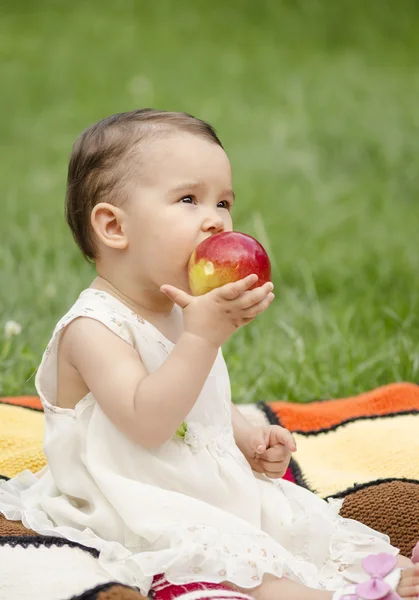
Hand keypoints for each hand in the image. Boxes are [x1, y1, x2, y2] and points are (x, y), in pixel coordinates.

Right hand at [160, 274, 274, 348]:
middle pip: (248, 300)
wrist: (200, 342)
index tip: (254, 276)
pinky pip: (251, 316)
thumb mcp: (186, 306)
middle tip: (270, 284)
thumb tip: (162, 286)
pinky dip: (259, 310)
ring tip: (271, 292)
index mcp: (217, 300)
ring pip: (253, 309)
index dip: (244, 284)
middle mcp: (228, 308)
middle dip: (260, 292)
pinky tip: (266, 302)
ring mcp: (234, 317)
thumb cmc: (193, 321)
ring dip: (263, 301)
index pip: (233, 290)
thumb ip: (177, 294)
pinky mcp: (237, 324)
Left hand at [241, 425, 296, 478]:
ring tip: (260, 458)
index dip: (291, 442)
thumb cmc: (253, 439)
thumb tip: (261, 449)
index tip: (293, 448)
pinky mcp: (282, 468)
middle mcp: (285, 446)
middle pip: (281, 456)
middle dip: (266, 456)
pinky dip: (268, 472)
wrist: (250, 449)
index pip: (286, 437)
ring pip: (280, 467)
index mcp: (279, 434)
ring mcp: (285, 458)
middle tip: (258, 453)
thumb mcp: (253, 436)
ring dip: (265, 465)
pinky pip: (278, 474)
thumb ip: (256, 441)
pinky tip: (264, 465)